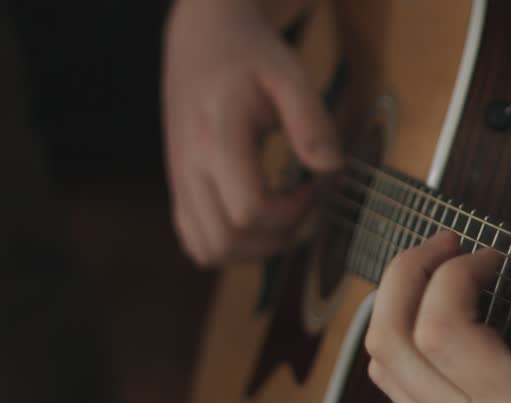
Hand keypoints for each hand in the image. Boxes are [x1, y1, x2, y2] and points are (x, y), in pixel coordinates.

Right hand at [162, 0, 342, 265]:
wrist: (203, 43)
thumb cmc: (251, 58)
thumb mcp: (290, 75)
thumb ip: (312, 121)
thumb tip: (331, 168)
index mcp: (216, 138)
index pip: (249, 211)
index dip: (291, 213)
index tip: (311, 188)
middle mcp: (189, 167)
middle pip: (229, 240)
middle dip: (277, 236)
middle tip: (302, 205)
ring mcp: (180, 183)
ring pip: (210, 250)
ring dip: (255, 249)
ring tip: (282, 216)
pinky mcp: (179, 191)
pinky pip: (197, 244)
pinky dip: (231, 247)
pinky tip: (258, 221)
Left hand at [364, 210, 510, 402]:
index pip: (439, 333)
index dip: (452, 276)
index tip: (494, 255)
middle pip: (390, 348)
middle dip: (405, 277)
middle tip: (445, 244)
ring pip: (388, 377)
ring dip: (397, 312)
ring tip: (437, 275)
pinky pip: (410, 399)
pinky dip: (408, 350)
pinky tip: (447, 326)